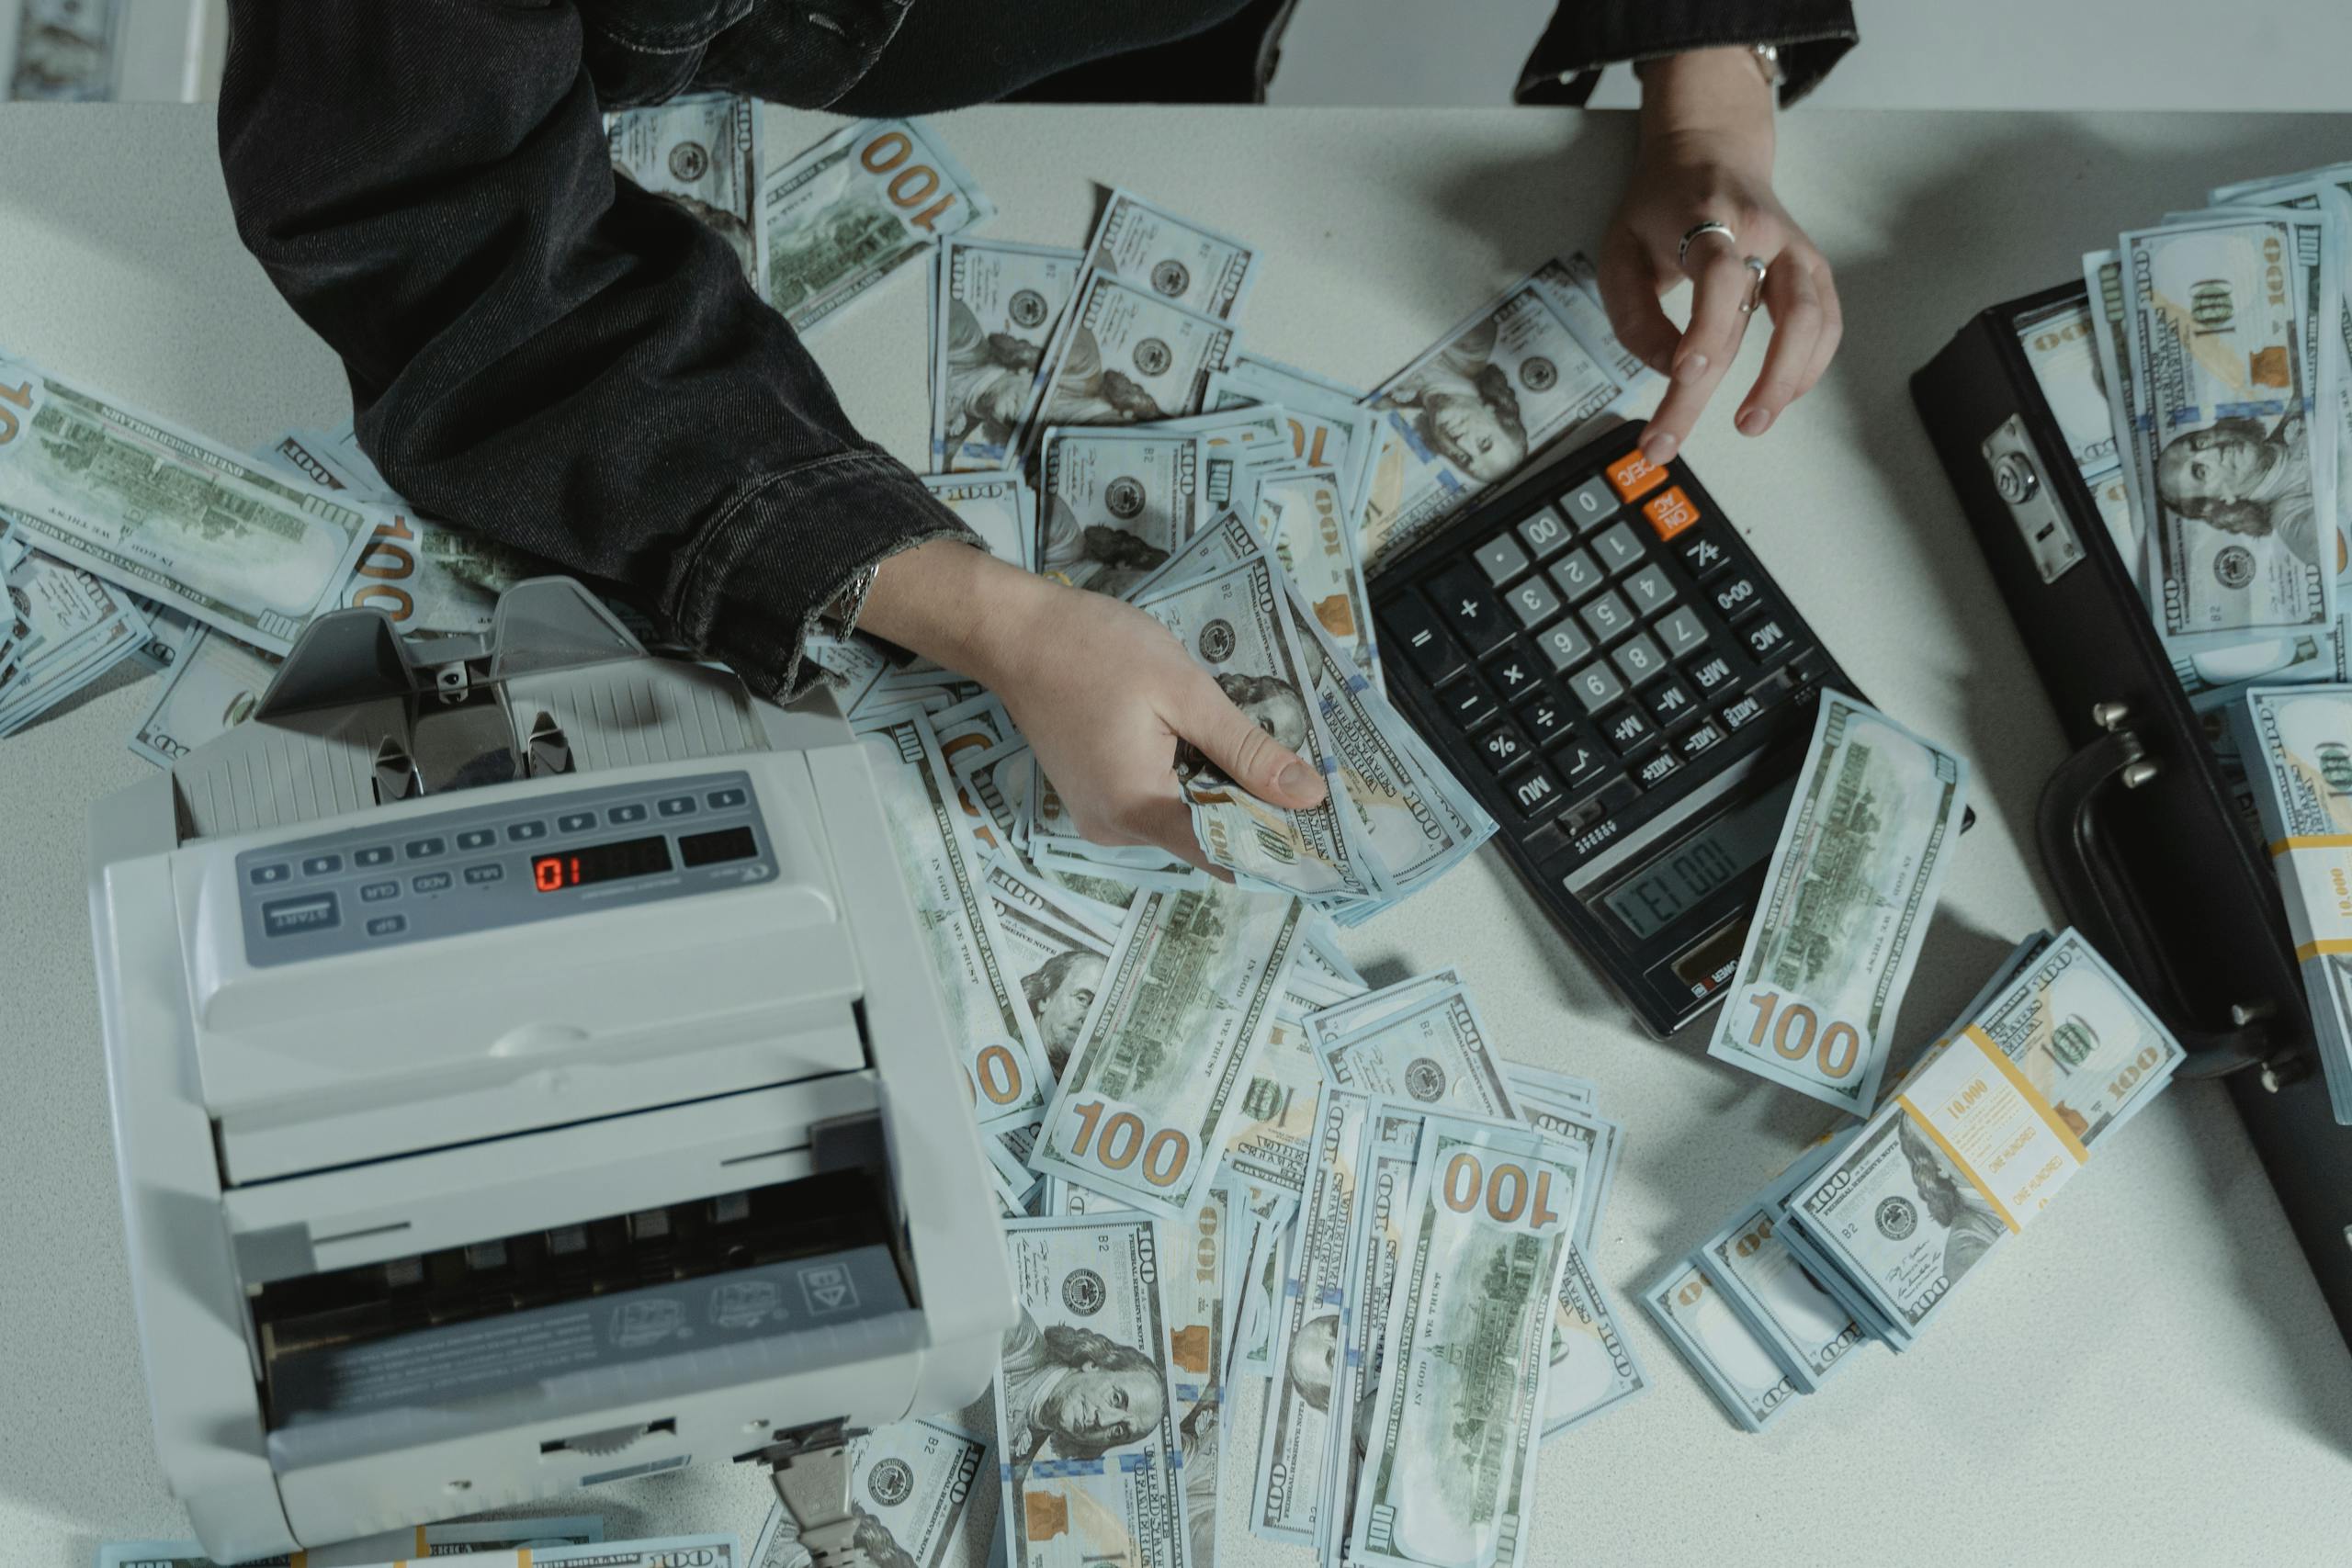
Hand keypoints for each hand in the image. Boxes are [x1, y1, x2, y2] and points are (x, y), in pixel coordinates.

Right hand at [857, 539, 1329, 872]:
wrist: (1016, 633)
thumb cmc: (1096, 650)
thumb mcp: (1184, 691)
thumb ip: (1246, 750)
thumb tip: (1310, 795)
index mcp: (1140, 809)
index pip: (1228, 854)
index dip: (1280, 848)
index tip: (1328, 836)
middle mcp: (1116, 830)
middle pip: (1206, 838)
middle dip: (1255, 812)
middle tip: (1305, 776)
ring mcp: (1099, 818)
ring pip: (1183, 821)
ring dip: (1220, 792)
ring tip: (1255, 750)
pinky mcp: (1093, 800)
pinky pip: (1156, 805)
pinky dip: (1187, 782)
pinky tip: (1203, 744)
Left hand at [1597, 47, 1842, 464]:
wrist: (1711, 150)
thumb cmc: (1660, 207)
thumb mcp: (1620, 249)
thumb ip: (1635, 315)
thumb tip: (1668, 371)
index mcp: (1710, 220)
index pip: (1719, 276)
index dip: (1707, 328)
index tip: (1686, 374)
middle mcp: (1765, 234)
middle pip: (1767, 313)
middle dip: (1724, 383)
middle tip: (1682, 434)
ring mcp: (1797, 250)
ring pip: (1814, 318)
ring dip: (1786, 379)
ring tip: (1750, 423)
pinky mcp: (1813, 270)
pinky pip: (1827, 323)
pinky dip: (1809, 366)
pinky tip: (1780, 396)